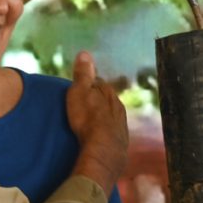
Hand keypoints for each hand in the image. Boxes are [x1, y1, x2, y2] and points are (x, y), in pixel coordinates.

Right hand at [66, 51, 127, 192]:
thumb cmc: (88, 119)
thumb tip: (85, 53)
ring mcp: (122, 127)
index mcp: (109, 95)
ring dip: (103, 120)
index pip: (100, 85)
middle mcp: (119, 109)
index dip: (90, 85)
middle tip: (85, 106)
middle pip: (108, 102)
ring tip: (91, 124)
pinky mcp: (120, 145)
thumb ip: (83, 74)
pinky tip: (98, 139)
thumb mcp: (80, 92)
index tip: (81, 88)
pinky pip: (112, 135)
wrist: (103, 150)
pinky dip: (105, 134)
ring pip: (112, 119)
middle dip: (99, 102)